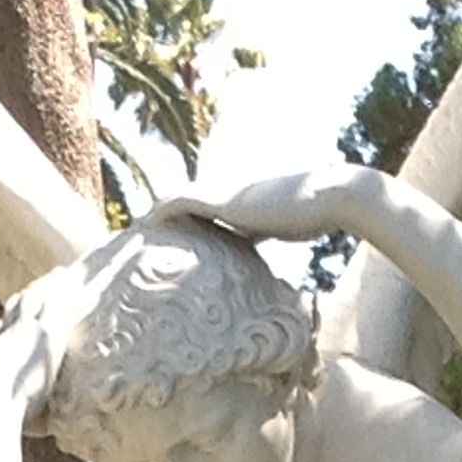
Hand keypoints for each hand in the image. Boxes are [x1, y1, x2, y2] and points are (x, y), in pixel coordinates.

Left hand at [146, 167, 374, 246]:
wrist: (329, 196)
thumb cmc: (318, 215)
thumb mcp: (288, 230)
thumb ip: (274, 239)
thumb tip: (275, 268)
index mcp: (242, 200)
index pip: (205, 210)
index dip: (186, 222)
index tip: (169, 237)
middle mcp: (229, 192)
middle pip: (184, 201)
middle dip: (162, 217)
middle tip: (139, 235)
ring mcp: (225, 193)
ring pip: (176, 199)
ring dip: (154, 214)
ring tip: (132, 232)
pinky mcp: (222, 200)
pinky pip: (178, 203)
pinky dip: (160, 212)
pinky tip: (143, 226)